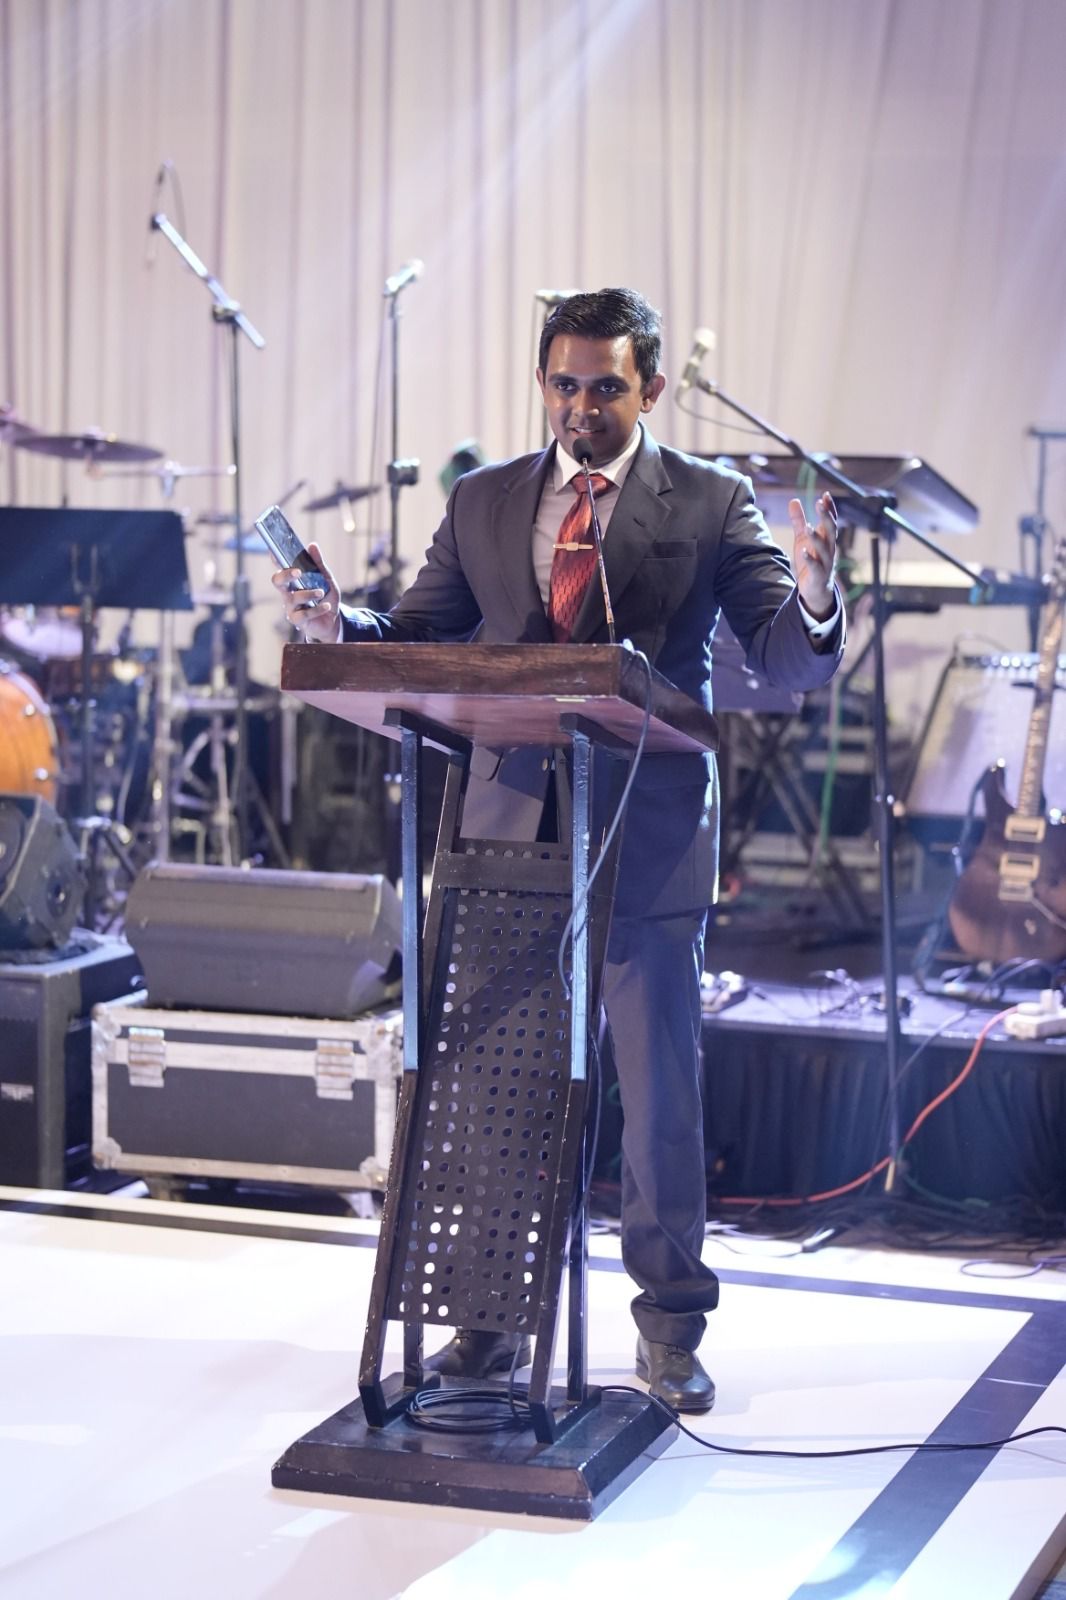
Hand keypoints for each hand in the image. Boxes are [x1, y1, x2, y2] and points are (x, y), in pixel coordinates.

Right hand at [270, 541, 341, 642]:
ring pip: (293, 597)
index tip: (273, 550)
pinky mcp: (297, 620)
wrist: (333, 620)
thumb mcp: (326, 579)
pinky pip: (304, 614)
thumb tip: (312, 545)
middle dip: (286, 575)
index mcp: (292, 580)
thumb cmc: (326, 597)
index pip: (280, 567)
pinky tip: (327, 606)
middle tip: (298, 572)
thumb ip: (318, 564)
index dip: (275, 558)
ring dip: (309, 594)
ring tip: (321, 592)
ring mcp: (290, 607)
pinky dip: (317, 609)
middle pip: (277, 581)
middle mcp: (288, 592)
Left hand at [788, 492, 837, 620]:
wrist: (815, 590)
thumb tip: (793, 500)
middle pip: (831, 531)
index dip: (829, 509)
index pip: (831, 521)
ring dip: (816, 538)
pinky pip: (815, 567)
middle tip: (819, 504)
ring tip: (808, 527)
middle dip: (826, 517)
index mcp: (827, 540)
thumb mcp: (802, 539)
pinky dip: (810, 559)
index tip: (825, 495)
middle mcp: (829, 550)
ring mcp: (825, 563)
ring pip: (824, 549)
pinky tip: (804, 551)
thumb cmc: (810, 562)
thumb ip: (798, 521)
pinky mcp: (818, 576)